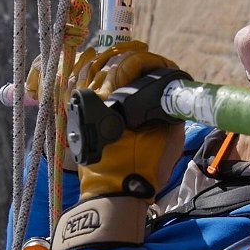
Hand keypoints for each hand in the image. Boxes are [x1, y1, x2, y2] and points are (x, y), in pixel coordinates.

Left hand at [50, 43, 187, 249]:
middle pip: (108, 62)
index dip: (150, 60)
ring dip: (108, 60)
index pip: (129, 64)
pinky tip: (99, 69)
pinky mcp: (79, 119)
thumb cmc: (140, 168)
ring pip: (90, 70)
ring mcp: (82, 108)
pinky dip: (90, 74)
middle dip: (129, 55)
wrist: (114, 195)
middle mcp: (93, 98)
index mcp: (113, 99)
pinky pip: (80, 87)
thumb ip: (170, 113)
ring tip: (123, 56)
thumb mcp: (166, 138)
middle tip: (145, 54)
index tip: (164, 66)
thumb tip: (170, 99)